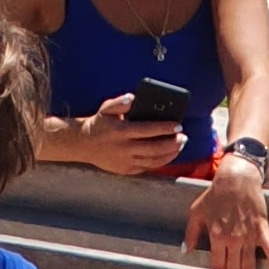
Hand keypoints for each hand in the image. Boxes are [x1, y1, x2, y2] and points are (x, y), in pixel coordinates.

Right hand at [70, 95, 185, 174]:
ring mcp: (125, 161)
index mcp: (120, 131)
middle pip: (153, 148)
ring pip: (153, 160)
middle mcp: (124, 148)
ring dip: (169, 154)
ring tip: (180, 146)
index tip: (178, 125)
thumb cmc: (99, 124)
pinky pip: (147, 168)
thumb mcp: (105, 109)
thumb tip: (132, 98)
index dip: (164, 128)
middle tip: (184, 137)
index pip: (147, 130)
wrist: (84, 145)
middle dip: (172, 143)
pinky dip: (160, 162)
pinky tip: (169, 155)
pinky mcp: (126, 170)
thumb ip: (119, 103)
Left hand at [186, 154, 268, 268]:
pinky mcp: (262, 228)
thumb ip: (191, 233)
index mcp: (217, 237)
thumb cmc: (215, 194)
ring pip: (250, 265)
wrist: (236, 178)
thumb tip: (186, 250)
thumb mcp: (196, 211)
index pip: (217, 266)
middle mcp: (234, 240)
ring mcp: (249, 235)